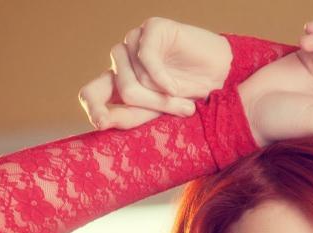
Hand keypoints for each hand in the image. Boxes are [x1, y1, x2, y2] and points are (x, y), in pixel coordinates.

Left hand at [78, 17, 231, 129]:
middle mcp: (123, 61)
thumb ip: (130, 117)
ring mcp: (135, 42)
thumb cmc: (190, 96)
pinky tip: (176, 87)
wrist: (221, 75)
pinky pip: (146, 59)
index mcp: (119, 82)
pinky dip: (163, 79)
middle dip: (145, 105)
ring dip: (160, 97)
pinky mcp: (151, 29)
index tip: (101, 122)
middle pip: (118, 89)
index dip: (93, 106)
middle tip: (173, 110)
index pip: (91, 93)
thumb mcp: (157, 114)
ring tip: (183, 98)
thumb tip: (100, 122)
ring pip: (133, 80)